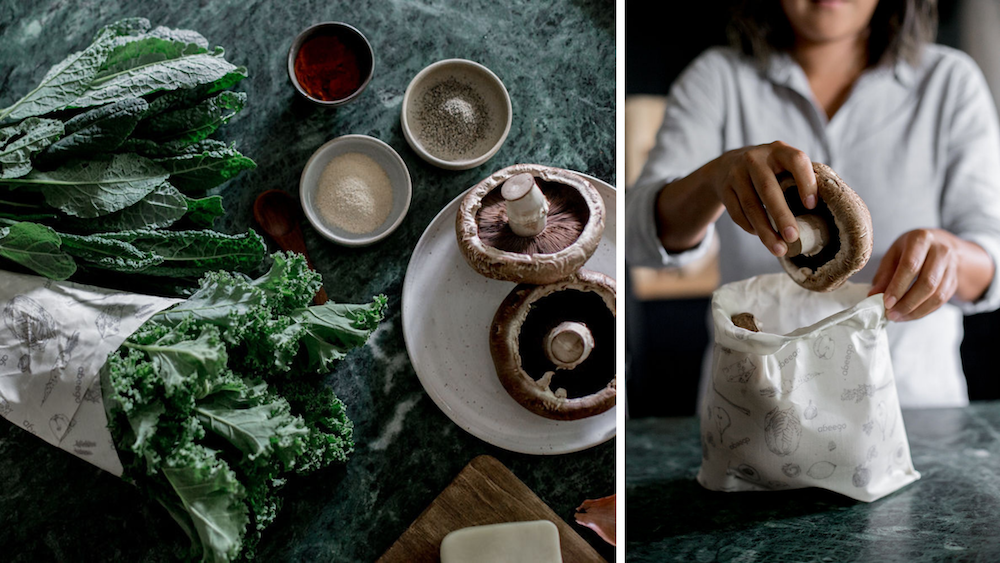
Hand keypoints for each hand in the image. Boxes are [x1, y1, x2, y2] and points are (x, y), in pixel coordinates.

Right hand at [708, 141, 817, 256]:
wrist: (727, 165)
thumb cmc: (769, 170)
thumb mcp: (783, 165)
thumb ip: (801, 178)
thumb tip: (830, 208)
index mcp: (779, 151)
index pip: (796, 160)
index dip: (806, 182)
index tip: (812, 206)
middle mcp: (755, 159)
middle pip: (768, 188)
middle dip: (781, 215)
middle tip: (793, 237)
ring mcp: (735, 173)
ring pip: (750, 205)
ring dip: (765, 230)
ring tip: (779, 249)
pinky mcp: (724, 189)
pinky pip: (737, 213)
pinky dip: (750, 227)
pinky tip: (761, 235)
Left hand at [868, 229, 960, 321]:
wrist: (939, 244)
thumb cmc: (910, 250)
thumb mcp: (893, 255)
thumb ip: (884, 274)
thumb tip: (873, 295)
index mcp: (921, 239)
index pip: (910, 265)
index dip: (898, 286)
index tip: (886, 302)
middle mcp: (941, 250)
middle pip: (927, 282)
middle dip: (907, 303)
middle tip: (890, 314)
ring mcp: (951, 266)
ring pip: (937, 295)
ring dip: (916, 311)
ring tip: (897, 317)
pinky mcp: (955, 280)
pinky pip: (942, 300)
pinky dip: (924, 311)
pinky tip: (910, 315)